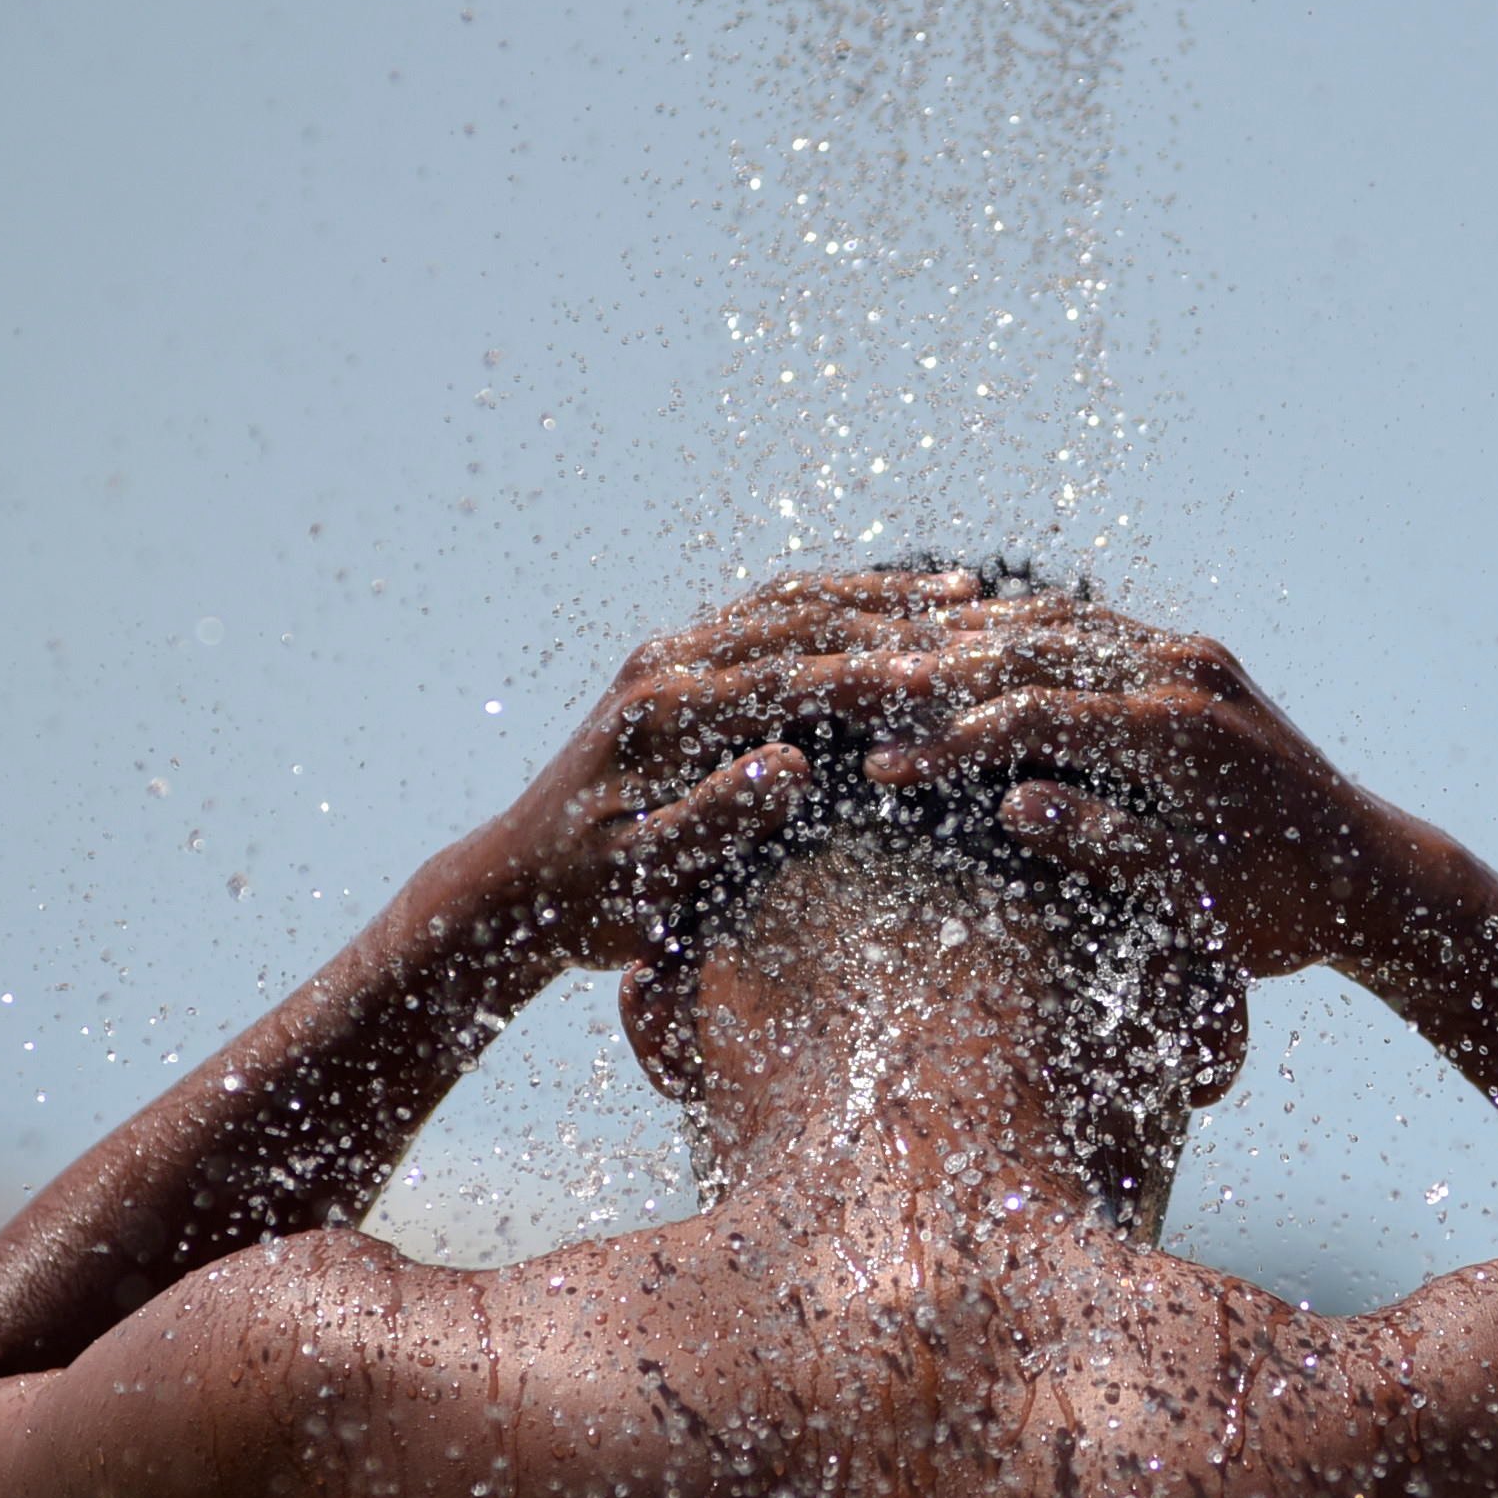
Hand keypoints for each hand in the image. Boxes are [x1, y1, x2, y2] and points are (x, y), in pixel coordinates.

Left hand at [439, 570, 1013, 967]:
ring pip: (791, 605)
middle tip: (983, 621)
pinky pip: (773, 616)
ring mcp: (671, 658)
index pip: (788, 678)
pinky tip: (896, 612)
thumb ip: (716, 817)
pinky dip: (842, 605)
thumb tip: (792, 765)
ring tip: (964, 598)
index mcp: (663, 713)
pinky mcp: (680, 664)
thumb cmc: (588, 900)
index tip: (946, 682)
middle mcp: (666, 666)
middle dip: (895, 620)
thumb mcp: (649, 874)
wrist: (514, 883)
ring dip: (878, 598)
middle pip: (798, 621)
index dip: (871, 678)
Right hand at [855, 605, 1402, 978]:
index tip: (881, 773)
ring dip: (975, 646)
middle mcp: (1187, 673)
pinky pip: (1090, 635)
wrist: (1370, 874)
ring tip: (891, 676)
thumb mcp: (1195, 897)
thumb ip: (1107, 845)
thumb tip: (1013, 802)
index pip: (1035, 712)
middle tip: (858, 703)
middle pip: (1036, 647)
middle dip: (942, 679)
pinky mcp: (1195, 664)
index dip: (950, 741)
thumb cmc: (1282, 908)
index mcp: (1181, 730)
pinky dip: (1023, 643)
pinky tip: (967, 663)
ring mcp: (1193, 660)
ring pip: (1059, 626)